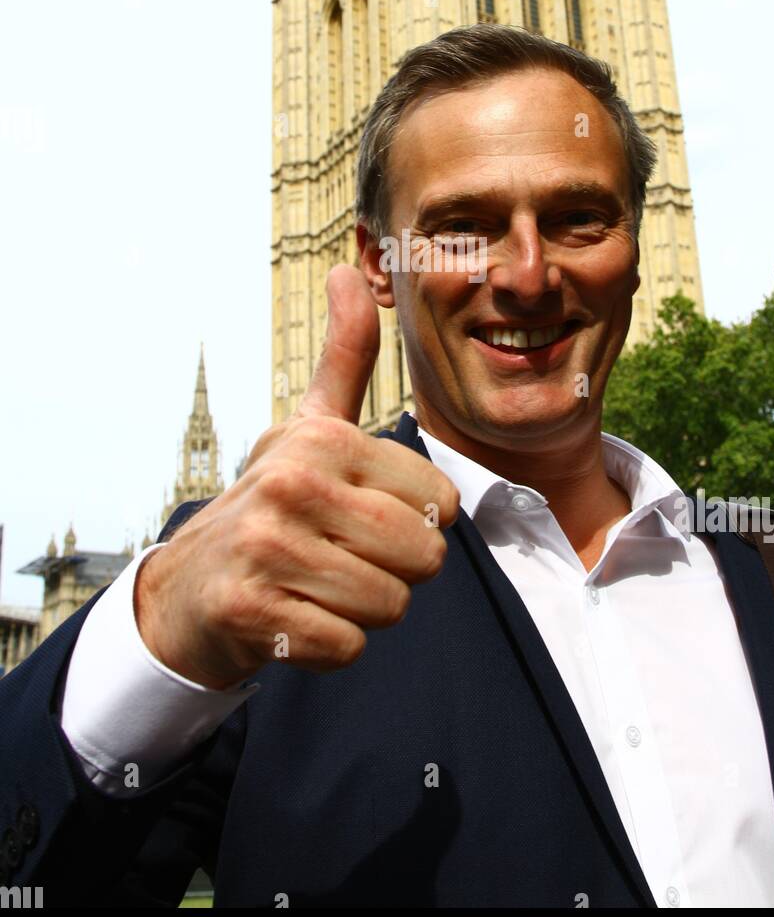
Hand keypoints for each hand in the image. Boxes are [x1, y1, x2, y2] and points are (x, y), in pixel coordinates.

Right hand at [134, 265, 459, 687]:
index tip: (362, 518)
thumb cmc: (271, 504)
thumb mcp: (307, 427)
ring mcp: (267, 549)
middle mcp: (292, 485)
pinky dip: (329, 646)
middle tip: (341, 557)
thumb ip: (344, 358)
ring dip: (363, 610)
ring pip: (390, 605)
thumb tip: (349, 268)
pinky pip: (348, 648)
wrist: (188, 589)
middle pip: (424, 557)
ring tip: (317, 585)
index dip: (416, 522)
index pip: (442, 502)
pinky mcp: (251, 613)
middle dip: (395, 570)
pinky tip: (294, 618)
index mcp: (322, 440)